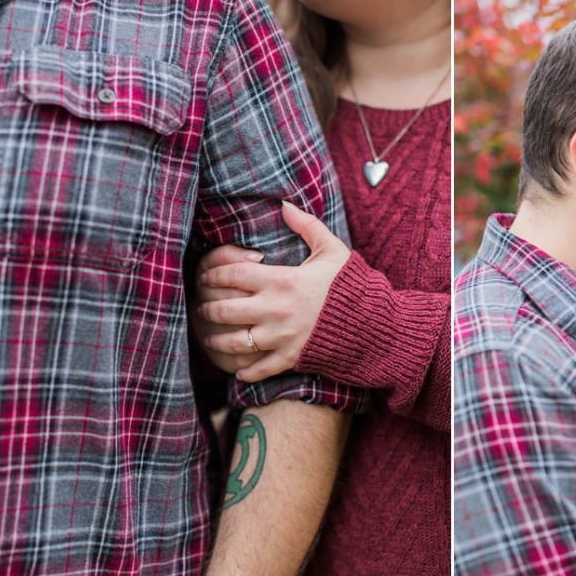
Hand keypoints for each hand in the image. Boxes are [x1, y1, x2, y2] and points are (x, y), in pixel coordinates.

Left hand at [197, 202, 350, 381]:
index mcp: (281, 280)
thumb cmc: (351, 285)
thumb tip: (284, 204)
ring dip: (216, 340)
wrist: (373, 323)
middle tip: (202, 307)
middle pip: (225, 310)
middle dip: (207, 308)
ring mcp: (281, 336)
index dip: (212, 274)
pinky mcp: (291, 357)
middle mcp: (275, 309)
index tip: (204, 276)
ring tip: (209, 337)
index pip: (232, 275)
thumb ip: (307, 226)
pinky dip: (245, 371)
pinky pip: (258, 368)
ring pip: (234, 341)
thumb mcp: (332, 250)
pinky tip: (238, 369)